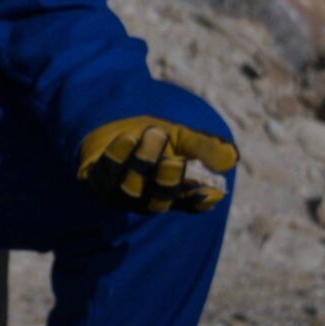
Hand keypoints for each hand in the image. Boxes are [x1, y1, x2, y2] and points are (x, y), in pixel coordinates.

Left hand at [76, 117, 237, 214]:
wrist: (112, 121)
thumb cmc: (153, 134)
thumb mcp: (182, 136)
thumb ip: (204, 147)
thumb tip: (230, 159)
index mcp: (170, 193)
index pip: (187, 204)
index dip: (197, 202)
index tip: (209, 193)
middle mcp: (144, 199)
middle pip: (158, 201)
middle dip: (167, 179)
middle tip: (175, 155)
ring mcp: (117, 193)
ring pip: (131, 188)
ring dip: (144, 161)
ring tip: (153, 133)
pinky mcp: (93, 181)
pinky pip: (105, 174)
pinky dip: (117, 156)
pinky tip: (127, 138)